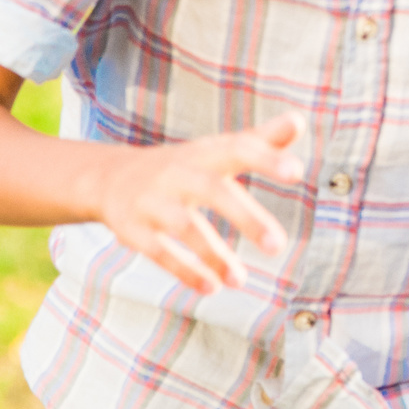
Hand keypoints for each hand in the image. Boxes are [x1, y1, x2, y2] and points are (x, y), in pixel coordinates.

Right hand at [95, 115, 304, 294]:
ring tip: (241, 280)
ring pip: (185, 226)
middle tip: (278, 246)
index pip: (239, 149)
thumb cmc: (182, 166)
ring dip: (214, 254)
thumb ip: (260, 141)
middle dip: (245, 217)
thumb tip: (299, 121)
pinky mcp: (134, 231)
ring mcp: (153, 202)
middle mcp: (179, 173)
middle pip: (213, 191)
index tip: (297, 171)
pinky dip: (184, 270)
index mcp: (205, 153)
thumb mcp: (216, 150)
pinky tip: (212, 287)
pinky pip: (160, 251)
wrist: (109, 177)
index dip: (266, 158)